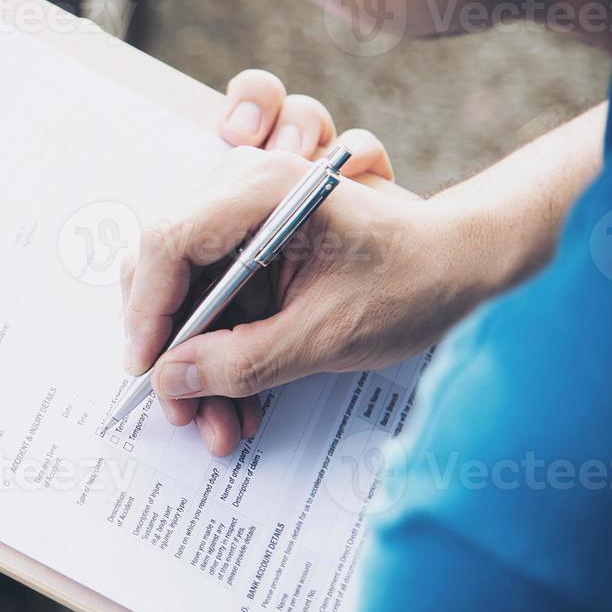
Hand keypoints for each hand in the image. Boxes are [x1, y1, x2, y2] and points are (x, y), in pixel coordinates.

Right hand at [120, 71, 470, 456]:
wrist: (465, 264)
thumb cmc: (414, 280)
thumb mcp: (327, 336)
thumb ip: (243, 361)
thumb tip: (172, 380)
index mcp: (261, 190)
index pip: (168, 243)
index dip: (147, 311)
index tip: (148, 369)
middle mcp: (241, 191)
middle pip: (163, 268)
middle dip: (170, 347)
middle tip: (183, 408)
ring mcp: (242, 218)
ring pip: (184, 294)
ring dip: (195, 361)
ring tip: (219, 421)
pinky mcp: (250, 247)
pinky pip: (212, 300)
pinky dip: (220, 351)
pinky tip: (238, 400)